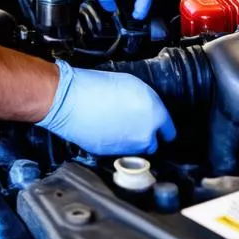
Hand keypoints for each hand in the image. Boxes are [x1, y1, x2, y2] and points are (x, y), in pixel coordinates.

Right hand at [38, 60, 175, 155]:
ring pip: (138, 151)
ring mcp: (128, 148)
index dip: (163, 127)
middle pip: (155, 143)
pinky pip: (120, 153)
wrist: (68, 99)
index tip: (159, 127)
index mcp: (154, 113)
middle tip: (134, 123)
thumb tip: (150, 113)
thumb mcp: (130, 84)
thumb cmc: (94, 86)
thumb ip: (147, 102)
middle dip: (147, 136)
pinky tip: (107, 131)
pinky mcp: (111, 155)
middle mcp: (145, 134)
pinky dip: (116, 146)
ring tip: (118, 127)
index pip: (170, 131)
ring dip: (132, 142)